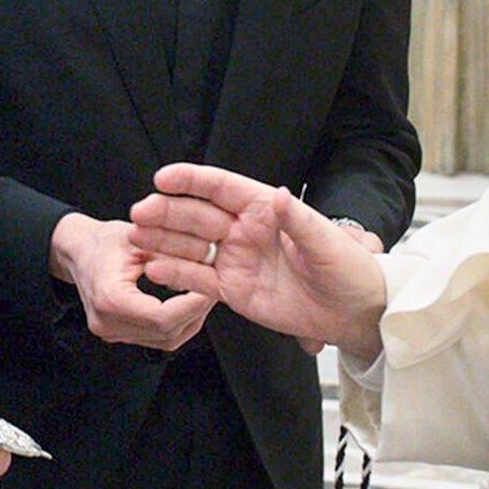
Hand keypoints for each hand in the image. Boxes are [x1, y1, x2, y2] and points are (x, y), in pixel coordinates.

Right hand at [49, 212, 214, 349]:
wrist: (79, 251)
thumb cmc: (104, 242)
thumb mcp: (140, 238)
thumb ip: (171, 256)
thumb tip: (205, 269)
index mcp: (110, 299)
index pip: (161, 317)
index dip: (191, 307)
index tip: (209, 291)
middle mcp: (108, 323)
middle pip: (166, 331)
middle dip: (195, 312)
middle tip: (212, 289)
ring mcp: (111, 333)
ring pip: (165, 339)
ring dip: (189, 320)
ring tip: (201, 296)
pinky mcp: (118, 335)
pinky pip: (157, 339)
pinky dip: (176, 324)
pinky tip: (185, 306)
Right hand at [128, 163, 388, 365]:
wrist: (352, 310)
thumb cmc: (346, 268)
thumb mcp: (325, 240)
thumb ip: (296, 218)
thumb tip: (278, 194)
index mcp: (264, 208)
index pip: (220, 188)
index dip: (191, 181)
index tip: (163, 178)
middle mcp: (245, 230)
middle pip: (197, 216)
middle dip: (166, 212)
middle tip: (138, 213)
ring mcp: (236, 259)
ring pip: (191, 245)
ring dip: (162, 240)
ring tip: (135, 238)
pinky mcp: (233, 288)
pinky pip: (198, 278)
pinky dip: (176, 273)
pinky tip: (153, 268)